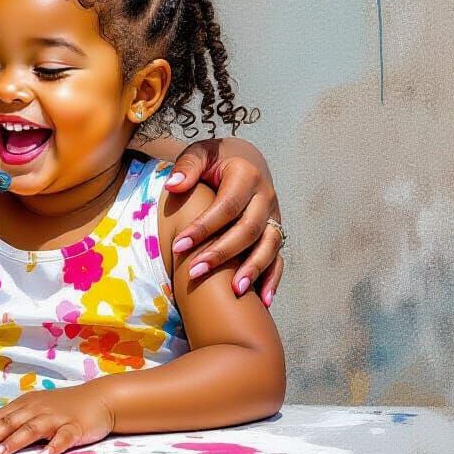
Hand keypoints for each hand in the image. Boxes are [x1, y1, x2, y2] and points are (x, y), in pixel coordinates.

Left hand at [0, 386, 113, 453]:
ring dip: (14, 441)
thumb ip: (17, 420)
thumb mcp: (37, 409)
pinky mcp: (75, 427)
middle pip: (9, 422)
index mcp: (25, 404)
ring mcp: (56, 417)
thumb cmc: (64, 407)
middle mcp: (37, 408)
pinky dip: (54, 446)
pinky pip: (64, 437)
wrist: (98, 399)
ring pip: (32, 428)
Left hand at [165, 138, 283, 306]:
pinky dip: (274, 277)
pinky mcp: (276, 229)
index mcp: (246, 175)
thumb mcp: (199, 153)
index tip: (178, 246)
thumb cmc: (215, 158)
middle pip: (248, 230)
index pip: (226, 206)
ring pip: (269, 245)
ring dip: (252, 270)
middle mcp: (265, 196)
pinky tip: (264, 300)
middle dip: (222, 254)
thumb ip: (187, 166)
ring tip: (235, 291)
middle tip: (194, 272)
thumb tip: (174, 186)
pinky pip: (279, 256)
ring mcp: (274, 215)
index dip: (203, 227)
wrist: (245, 157)